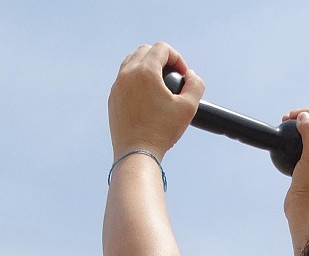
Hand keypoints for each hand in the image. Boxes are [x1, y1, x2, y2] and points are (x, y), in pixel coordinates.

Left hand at [109, 43, 199, 159]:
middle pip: (145, 50)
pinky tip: (147, 96)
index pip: (161, 48)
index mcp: (145, 71)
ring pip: (131, 62)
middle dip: (162, 58)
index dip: (177, 58)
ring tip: (159, 83)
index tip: (183, 75)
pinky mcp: (113, 98)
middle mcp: (127, 74)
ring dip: (147, 66)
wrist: (137, 153)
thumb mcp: (188, 107)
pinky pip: (124, 79)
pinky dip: (136, 79)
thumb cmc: (162, 132)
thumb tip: (191, 75)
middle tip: (172, 76)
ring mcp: (117, 86)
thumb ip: (196, 85)